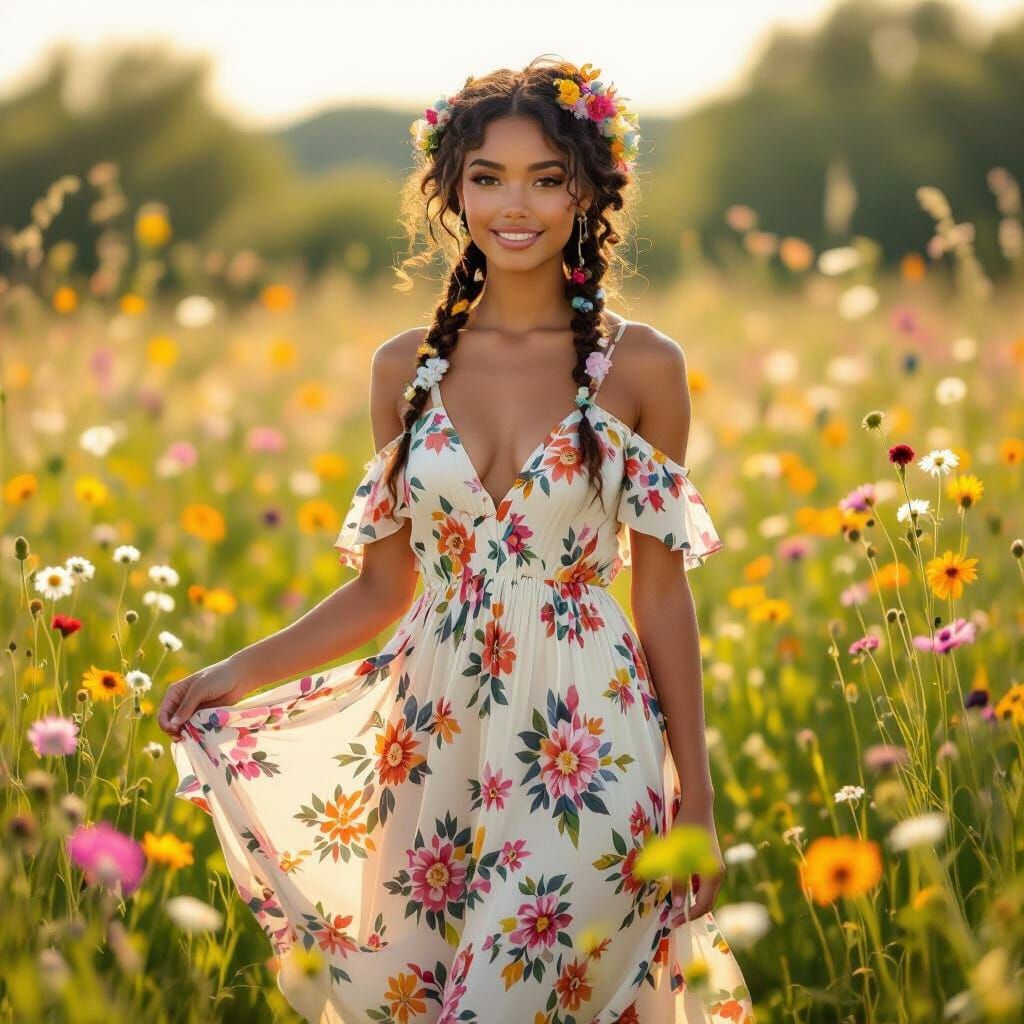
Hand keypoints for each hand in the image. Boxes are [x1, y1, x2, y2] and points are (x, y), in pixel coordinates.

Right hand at [157, 657, 248, 739]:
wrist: (238, 678)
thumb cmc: (217, 678)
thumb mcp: (200, 689)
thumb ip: (187, 706)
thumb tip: (173, 724)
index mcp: (175, 693)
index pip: (163, 713)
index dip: (165, 723)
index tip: (174, 729)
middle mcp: (181, 704)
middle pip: (171, 723)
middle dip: (174, 732)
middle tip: (182, 737)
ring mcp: (192, 712)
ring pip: (183, 728)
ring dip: (185, 735)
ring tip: (192, 738)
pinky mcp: (203, 718)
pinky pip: (195, 729)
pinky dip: (196, 734)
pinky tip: (199, 736)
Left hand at [669, 800, 725, 928]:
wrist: (697, 806)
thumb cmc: (686, 831)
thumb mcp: (678, 858)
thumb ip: (678, 882)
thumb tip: (677, 905)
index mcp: (713, 876)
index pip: (702, 905)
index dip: (687, 915)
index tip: (672, 922)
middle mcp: (718, 874)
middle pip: (706, 901)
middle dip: (690, 911)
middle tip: (672, 917)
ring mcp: (715, 867)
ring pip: (704, 891)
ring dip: (690, 900)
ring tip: (673, 904)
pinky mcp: (710, 861)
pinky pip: (702, 882)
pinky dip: (692, 888)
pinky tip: (679, 887)